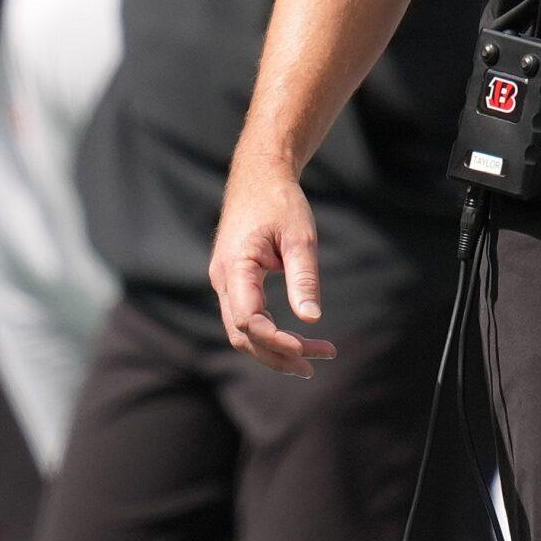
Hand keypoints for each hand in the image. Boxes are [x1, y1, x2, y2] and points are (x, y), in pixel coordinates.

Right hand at [209, 155, 336, 376]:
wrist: (259, 175)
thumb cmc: (280, 202)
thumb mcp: (300, 236)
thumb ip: (303, 278)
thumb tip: (311, 319)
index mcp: (235, 266)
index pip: (249, 319)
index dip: (276, 340)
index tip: (308, 349)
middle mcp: (223, 279)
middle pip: (242, 334)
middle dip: (278, 355)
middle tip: (317, 365)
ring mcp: (225, 281)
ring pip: (242, 331)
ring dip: (274, 349)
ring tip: (312, 360)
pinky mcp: (233, 281)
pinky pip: (245, 318)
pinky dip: (268, 335)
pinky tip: (296, 342)